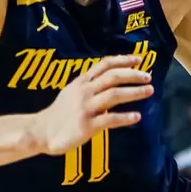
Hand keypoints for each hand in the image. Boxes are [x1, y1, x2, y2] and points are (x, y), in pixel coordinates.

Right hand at [30, 54, 149, 154]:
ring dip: (134, 92)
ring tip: (148, 91)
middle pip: (113, 77)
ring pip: (114, 95)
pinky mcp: (87, 126)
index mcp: (82, 82)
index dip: (123, 60)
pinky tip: (137, 117)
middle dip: (133, 75)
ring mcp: (86, 108)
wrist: (42, 131)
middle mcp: (85, 92)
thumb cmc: (59, 112)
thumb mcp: (71, 91)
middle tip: (148, 77)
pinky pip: (110, 119)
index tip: (139, 60)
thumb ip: (89, 84)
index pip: (104, 65)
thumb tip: (109, 77)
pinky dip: (125, 118)